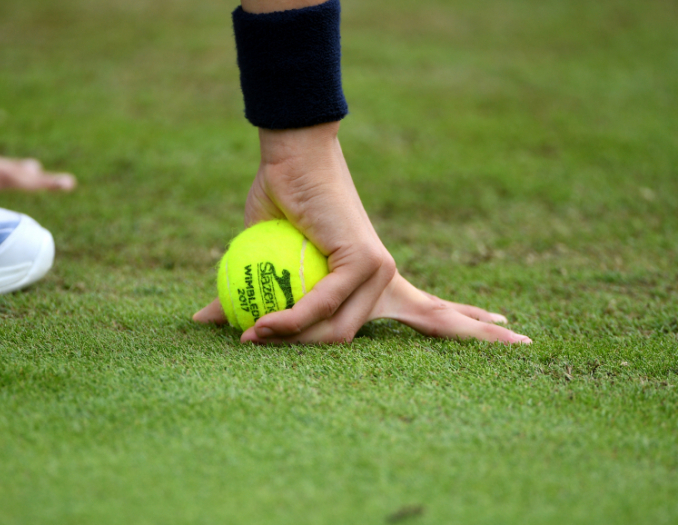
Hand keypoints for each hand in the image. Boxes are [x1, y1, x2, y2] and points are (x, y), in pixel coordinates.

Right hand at [193, 122, 530, 344]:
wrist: (287, 160)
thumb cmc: (275, 208)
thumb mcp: (258, 265)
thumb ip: (247, 297)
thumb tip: (203, 322)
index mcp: (372, 279)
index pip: (428, 310)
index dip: (464, 322)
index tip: (505, 326)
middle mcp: (385, 276)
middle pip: (429, 323)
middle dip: (475, 336)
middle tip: (533, 344)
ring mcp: (378, 268)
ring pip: (344, 334)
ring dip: (293, 341)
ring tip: (252, 336)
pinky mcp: (364, 259)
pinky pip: (321, 305)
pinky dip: (289, 319)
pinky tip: (263, 328)